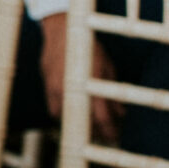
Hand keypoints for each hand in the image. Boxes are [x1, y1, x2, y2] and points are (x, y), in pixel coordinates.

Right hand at [39, 13, 117, 136]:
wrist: (61, 30)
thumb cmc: (89, 47)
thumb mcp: (107, 67)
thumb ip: (112, 91)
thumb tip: (121, 113)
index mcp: (88, 84)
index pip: (101, 118)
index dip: (110, 131)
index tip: (115, 137)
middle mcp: (70, 90)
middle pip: (83, 123)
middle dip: (96, 131)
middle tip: (105, 135)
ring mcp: (56, 90)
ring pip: (67, 120)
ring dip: (79, 125)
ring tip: (90, 125)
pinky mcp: (47, 88)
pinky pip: (55, 110)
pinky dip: (66, 115)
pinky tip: (75, 113)